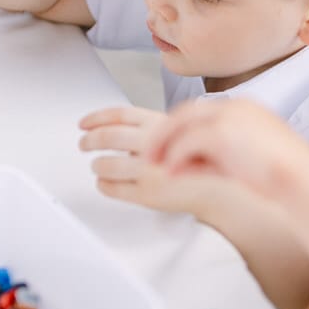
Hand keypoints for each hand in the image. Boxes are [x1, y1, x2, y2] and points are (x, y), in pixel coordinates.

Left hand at [79, 106, 223, 213]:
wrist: (225, 187)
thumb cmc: (205, 161)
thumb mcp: (183, 132)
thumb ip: (155, 127)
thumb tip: (122, 128)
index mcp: (161, 125)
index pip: (120, 115)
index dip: (97, 117)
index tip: (85, 122)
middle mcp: (153, 145)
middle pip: (109, 137)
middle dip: (90, 140)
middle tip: (84, 143)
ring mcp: (149, 170)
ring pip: (108, 164)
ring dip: (97, 164)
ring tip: (96, 165)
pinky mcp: (148, 193)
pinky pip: (114, 188)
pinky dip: (104, 184)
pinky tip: (104, 183)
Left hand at [145, 100, 308, 199]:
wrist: (301, 178)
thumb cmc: (281, 175)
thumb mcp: (241, 161)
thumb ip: (212, 158)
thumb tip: (183, 165)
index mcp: (242, 109)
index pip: (200, 112)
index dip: (179, 130)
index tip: (166, 148)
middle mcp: (234, 107)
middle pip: (185, 112)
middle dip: (163, 134)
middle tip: (149, 155)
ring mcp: (228, 117)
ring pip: (181, 123)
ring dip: (163, 144)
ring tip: (153, 164)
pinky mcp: (223, 132)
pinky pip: (187, 142)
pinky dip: (175, 157)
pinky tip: (171, 173)